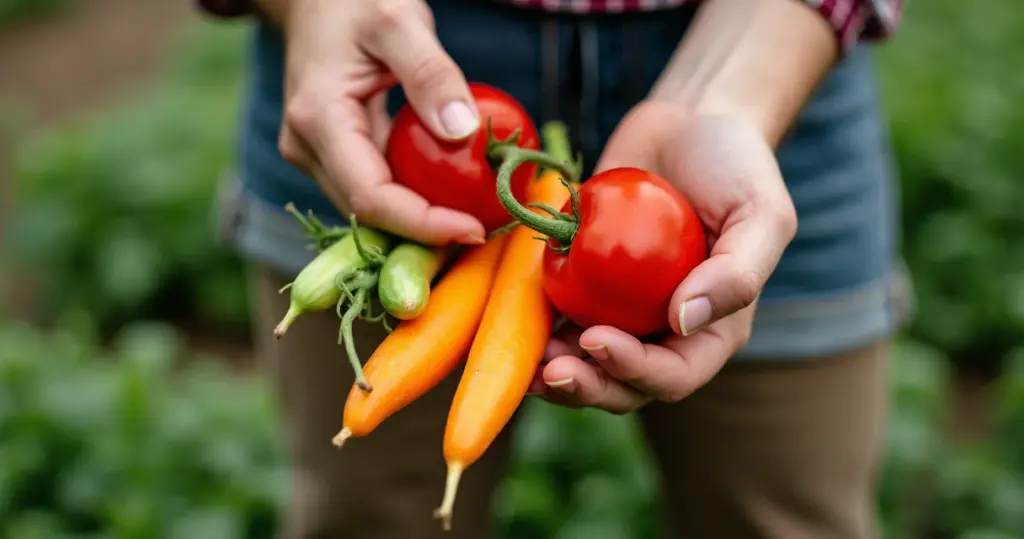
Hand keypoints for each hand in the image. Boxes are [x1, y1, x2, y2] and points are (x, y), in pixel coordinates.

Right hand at [270, 0, 486, 244]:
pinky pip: (375, 187)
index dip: (422, 223)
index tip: (474, 228)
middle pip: (369, 212)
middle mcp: (306, 147)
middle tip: (486, 228)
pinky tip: (451, 193)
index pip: (370, 196)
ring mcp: (315, 155)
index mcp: (318, 118)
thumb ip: (430, 73)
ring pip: (371, 206)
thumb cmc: (352, 1)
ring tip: (475, 214)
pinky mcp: (331, 155)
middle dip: (426, 230)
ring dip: (421, 217)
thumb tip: (462, 131)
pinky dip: (412, 195)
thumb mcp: (399, 21)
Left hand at [530, 101, 797, 412]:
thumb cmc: (736, 165)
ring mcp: (622, 309)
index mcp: (712, 328)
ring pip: (585, 363)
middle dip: (589, 387)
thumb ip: (736, 274)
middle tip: (552, 370)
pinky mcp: (586, 282)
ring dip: (556, 372)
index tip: (596, 341)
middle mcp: (665, 330)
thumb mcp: (761, 214)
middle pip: (625, 384)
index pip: (675, 374)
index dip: (635, 371)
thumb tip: (683, 321)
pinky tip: (515, 324)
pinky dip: (537, 329)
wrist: (688, 122)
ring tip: (528, 360)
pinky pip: (559, 318)